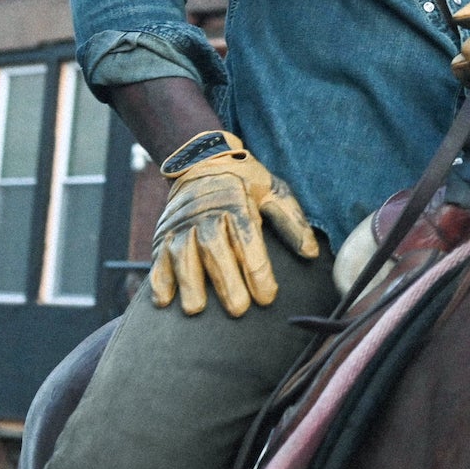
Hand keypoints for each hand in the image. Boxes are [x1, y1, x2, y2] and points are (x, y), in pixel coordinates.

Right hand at [151, 131, 318, 316]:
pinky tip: (164, 301)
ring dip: (188, 282)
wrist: (202, 159)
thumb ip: (291, 221)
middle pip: (214, 249)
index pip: (248, 239)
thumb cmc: (244, 181)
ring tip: (196, 309)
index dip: (258, 270)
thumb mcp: (273, 191)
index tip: (268, 297)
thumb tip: (312, 253)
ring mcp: (181, 224)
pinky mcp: (163, 234)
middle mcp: (206, 214)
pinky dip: (159, 279)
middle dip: (226, 281)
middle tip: (238, 310)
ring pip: (182, 254)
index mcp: (236, 203)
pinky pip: (158, 257)